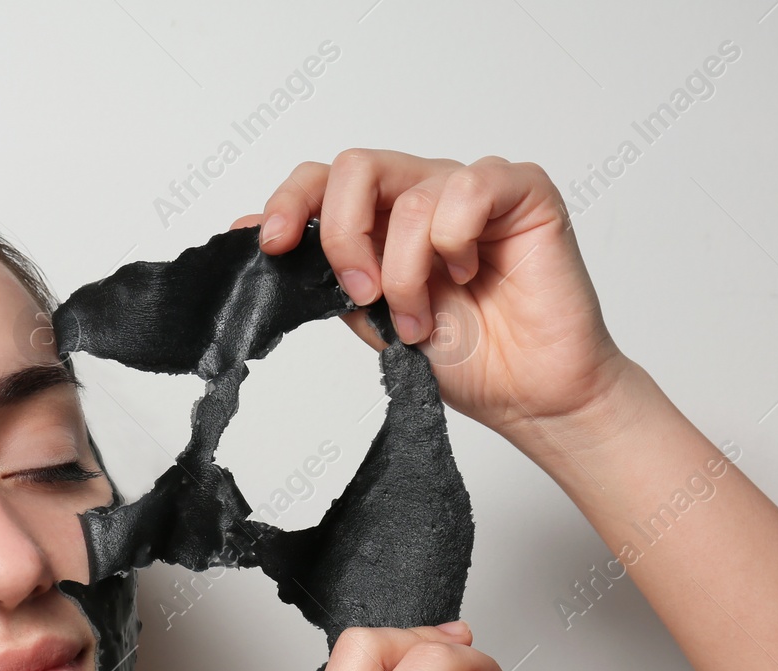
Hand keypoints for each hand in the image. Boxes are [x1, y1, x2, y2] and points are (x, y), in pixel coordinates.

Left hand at [232, 148, 632, 443]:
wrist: (528, 396)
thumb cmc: (465, 359)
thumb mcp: (371, 319)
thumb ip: (322, 273)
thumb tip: (249, 230)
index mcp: (386, 220)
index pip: (326, 178)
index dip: (291, 201)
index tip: (272, 245)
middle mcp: (424, 195)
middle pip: (357, 167)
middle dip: (343, 234)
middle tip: (361, 293)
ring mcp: (473, 189)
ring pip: (411, 195)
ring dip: (407, 272)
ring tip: (424, 319)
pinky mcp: (522, 192)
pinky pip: (470, 187)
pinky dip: (457, 238)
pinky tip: (472, 272)